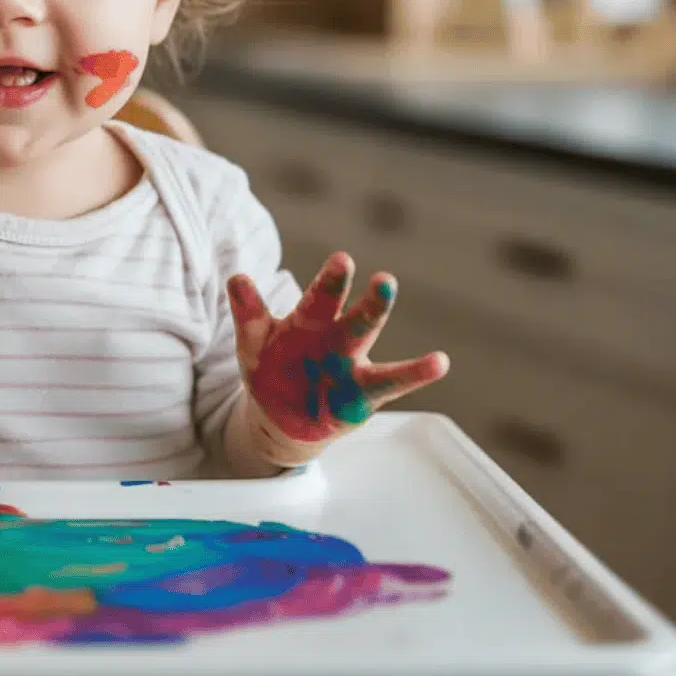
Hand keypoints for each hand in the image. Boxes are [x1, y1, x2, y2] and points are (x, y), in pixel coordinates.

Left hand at [227, 253, 448, 444]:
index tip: (343, 260)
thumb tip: (236, 277)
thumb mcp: (253, 343)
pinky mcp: (364, 393)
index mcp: (308, 318)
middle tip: (370, 273)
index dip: (330, 281)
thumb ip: (248, 314)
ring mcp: (351, 361)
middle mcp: (334, 333)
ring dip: (377, 312)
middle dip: (357, 294)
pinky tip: (439, 361)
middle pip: (347, 310)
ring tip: (390, 289)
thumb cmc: (272, 368)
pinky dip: (416, 372)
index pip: (318, 296)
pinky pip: (392, 380)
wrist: (283, 416)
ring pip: (366, 333)